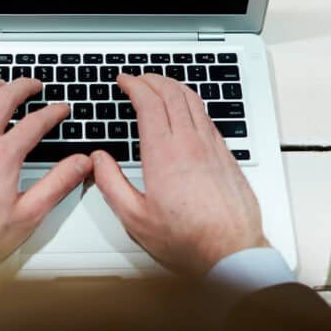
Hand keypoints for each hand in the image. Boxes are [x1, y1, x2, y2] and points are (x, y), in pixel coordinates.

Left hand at [0, 78, 92, 274]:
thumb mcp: (28, 215)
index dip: (53, 112)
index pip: (35, 122)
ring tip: (2, 84)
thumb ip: (58, 184)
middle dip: (23, 86)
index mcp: (2, 157)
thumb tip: (81, 163)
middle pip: (3, 98)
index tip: (61, 109)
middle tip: (35, 85)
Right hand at [92, 74, 268, 275]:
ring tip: (159, 86)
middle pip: (171, 93)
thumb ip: (110, 184)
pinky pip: (206, 117)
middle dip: (152, 79)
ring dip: (173, 86)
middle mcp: (190, 143)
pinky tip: (185, 110)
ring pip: (192, 100)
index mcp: (164, 154)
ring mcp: (211, 146)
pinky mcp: (226, 154)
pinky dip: (191, 103)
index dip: (134, 85)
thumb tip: (98, 160)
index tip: (124, 80)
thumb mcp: (134, 218)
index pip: (149, 102)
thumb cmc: (187, 240)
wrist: (232, 252)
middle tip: (138, 79)